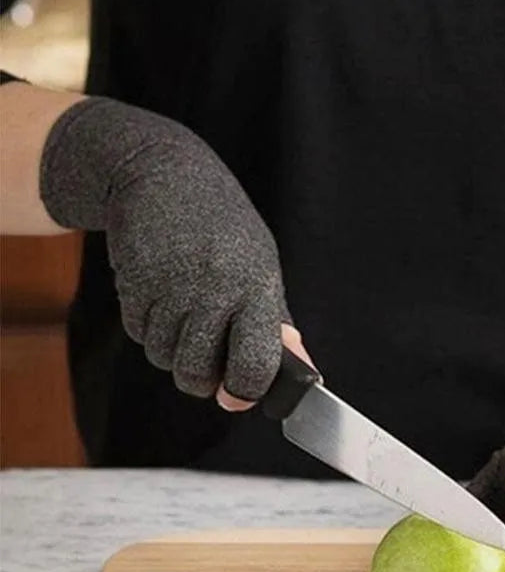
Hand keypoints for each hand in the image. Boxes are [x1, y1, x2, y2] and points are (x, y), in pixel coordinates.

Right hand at [40, 97, 312, 406]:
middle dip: (201, 380)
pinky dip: (149, 328)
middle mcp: (214, 291)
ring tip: (185, 313)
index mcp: (256, 289)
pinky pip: (138, 335)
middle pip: (196, 375)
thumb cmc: (224, 230)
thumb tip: (304, 371)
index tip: (239, 395)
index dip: (245, 393)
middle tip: (207, 359)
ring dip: (172, 350)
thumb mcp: (262, 268)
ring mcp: (170, 288)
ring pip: (163, 359)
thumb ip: (277, 325)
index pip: (254, 365)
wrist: (164, 176)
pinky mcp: (133, 284)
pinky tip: (162, 296)